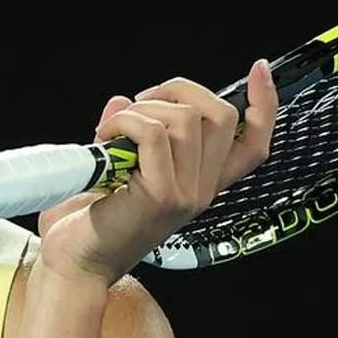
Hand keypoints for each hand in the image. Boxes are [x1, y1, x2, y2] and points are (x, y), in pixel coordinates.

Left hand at [36, 61, 278, 288]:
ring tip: (113, 130)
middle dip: (179, 89)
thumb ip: (131, 133)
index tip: (260, 71)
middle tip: (140, 106)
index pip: (253, 144)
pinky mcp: (161, 196)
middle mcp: (202, 190)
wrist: (73, 266)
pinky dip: (123, 123)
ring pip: (186, 119)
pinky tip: (103, 138)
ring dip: (143, 109)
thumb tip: (124, 100)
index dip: (265, 105)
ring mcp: (186, 194)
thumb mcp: (119, 168)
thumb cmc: (89, 223)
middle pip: (221, 115)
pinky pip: (152, 134)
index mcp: (200, 182)